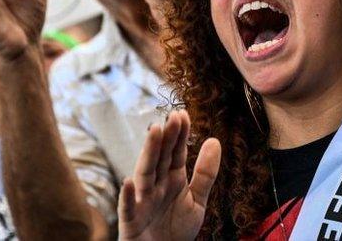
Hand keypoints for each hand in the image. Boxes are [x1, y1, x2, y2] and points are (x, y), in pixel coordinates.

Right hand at [118, 111, 220, 240]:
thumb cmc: (176, 230)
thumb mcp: (197, 200)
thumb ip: (205, 173)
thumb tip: (214, 140)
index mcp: (172, 179)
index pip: (175, 152)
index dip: (179, 135)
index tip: (183, 113)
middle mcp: (155, 186)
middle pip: (160, 158)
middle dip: (165, 137)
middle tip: (172, 117)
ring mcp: (142, 201)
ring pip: (144, 174)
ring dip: (148, 154)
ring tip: (154, 132)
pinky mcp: (131, 221)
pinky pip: (128, 207)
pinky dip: (127, 195)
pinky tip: (128, 181)